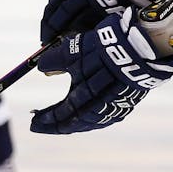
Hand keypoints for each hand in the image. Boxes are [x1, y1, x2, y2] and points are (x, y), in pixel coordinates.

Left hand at [31, 9, 172, 134]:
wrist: (139, 46)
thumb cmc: (102, 48)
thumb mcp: (72, 50)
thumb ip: (53, 61)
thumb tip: (40, 68)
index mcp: (82, 100)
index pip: (59, 117)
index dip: (45, 120)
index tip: (33, 122)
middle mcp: (98, 110)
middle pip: (74, 124)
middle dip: (57, 125)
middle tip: (43, 123)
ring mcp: (115, 107)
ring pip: (90, 122)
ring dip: (75, 122)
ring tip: (63, 119)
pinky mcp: (127, 101)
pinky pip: (104, 116)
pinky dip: (91, 117)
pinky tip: (88, 112)